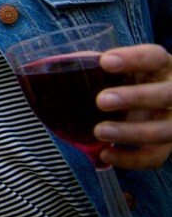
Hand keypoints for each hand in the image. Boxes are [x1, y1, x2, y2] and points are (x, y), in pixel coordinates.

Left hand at [96, 43, 171, 169]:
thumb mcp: (118, 69)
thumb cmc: (126, 80)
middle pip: (166, 94)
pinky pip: (155, 157)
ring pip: (165, 130)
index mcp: (161, 66)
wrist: (145, 104)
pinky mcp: (166, 146)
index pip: (154, 57)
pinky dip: (131, 159)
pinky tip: (106, 154)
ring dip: (132, 132)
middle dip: (135, 97)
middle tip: (101, 101)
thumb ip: (94, 66)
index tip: (105, 62)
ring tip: (99, 132)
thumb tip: (56, 67)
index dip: (133, 59)